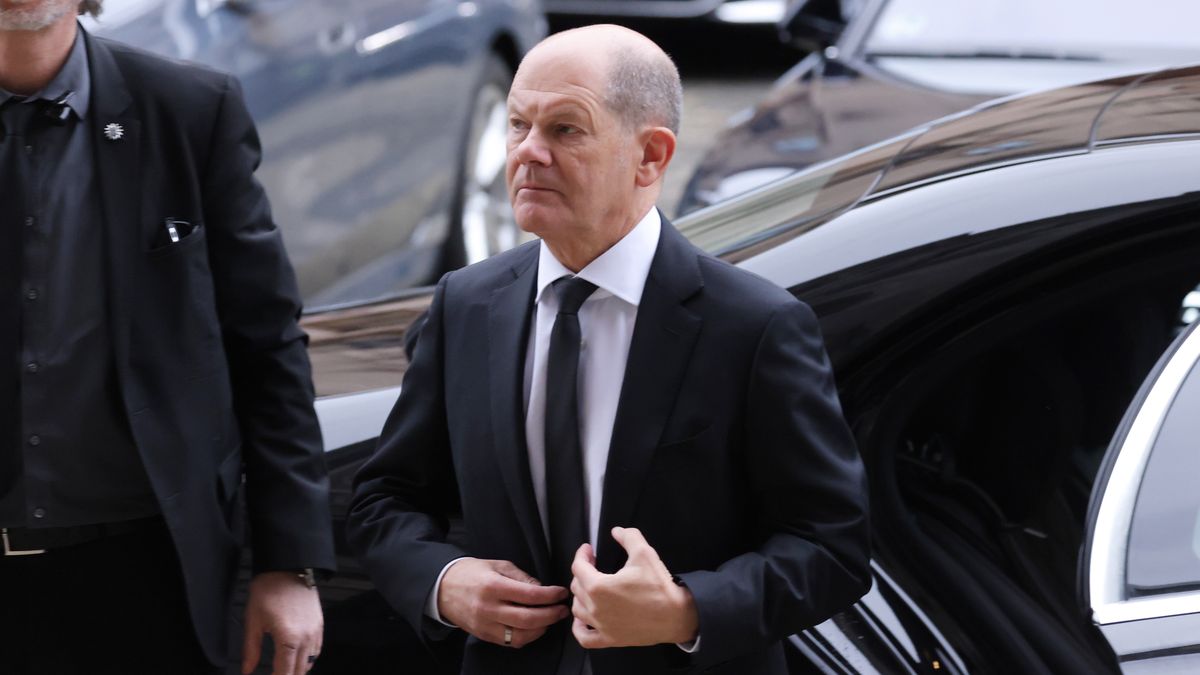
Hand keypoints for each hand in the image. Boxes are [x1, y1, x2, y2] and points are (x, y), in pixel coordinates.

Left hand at [241, 571, 323, 674]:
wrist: (288, 567)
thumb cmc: (269, 590)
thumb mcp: (253, 620)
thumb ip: (251, 650)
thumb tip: (247, 670)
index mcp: (289, 639)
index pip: (284, 674)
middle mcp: (306, 638)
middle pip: (299, 672)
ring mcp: (315, 631)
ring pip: (310, 663)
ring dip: (298, 671)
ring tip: (285, 672)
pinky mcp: (319, 624)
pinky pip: (316, 650)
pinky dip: (308, 660)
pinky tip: (298, 660)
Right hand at [438, 558, 570, 647]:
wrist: (442, 588)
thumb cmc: (471, 573)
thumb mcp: (497, 565)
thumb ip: (521, 577)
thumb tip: (542, 588)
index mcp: (493, 586)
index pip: (529, 595)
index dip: (550, 595)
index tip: (561, 593)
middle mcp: (489, 608)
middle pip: (528, 618)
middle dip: (551, 615)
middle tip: (562, 609)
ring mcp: (486, 625)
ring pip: (521, 635)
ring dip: (541, 629)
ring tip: (551, 619)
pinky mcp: (484, 635)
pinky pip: (511, 642)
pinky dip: (527, 637)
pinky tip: (535, 628)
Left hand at [570, 527, 698, 648]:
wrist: (676, 616)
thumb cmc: (659, 587)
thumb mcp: (645, 554)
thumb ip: (629, 537)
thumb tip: (616, 531)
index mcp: (599, 586)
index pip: (578, 567)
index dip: (582, 555)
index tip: (588, 549)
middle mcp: (595, 608)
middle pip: (576, 587)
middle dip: (582, 573)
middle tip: (593, 565)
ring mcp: (601, 626)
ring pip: (577, 609)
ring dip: (581, 596)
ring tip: (590, 588)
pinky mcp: (609, 639)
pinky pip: (584, 637)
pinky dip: (579, 627)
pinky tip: (584, 619)